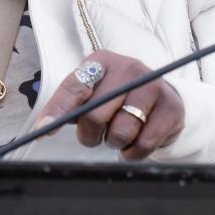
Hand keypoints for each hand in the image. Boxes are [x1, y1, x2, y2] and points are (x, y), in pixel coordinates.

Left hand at [35, 51, 184, 159]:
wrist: (162, 97)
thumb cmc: (117, 96)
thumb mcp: (93, 91)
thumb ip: (70, 104)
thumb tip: (43, 126)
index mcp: (102, 61)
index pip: (75, 86)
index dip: (58, 110)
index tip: (43, 130)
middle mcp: (128, 68)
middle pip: (95, 114)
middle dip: (89, 135)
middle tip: (94, 135)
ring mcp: (152, 86)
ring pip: (120, 132)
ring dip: (113, 143)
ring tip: (117, 134)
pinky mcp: (171, 108)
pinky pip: (144, 144)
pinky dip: (132, 153)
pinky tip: (133, 142)